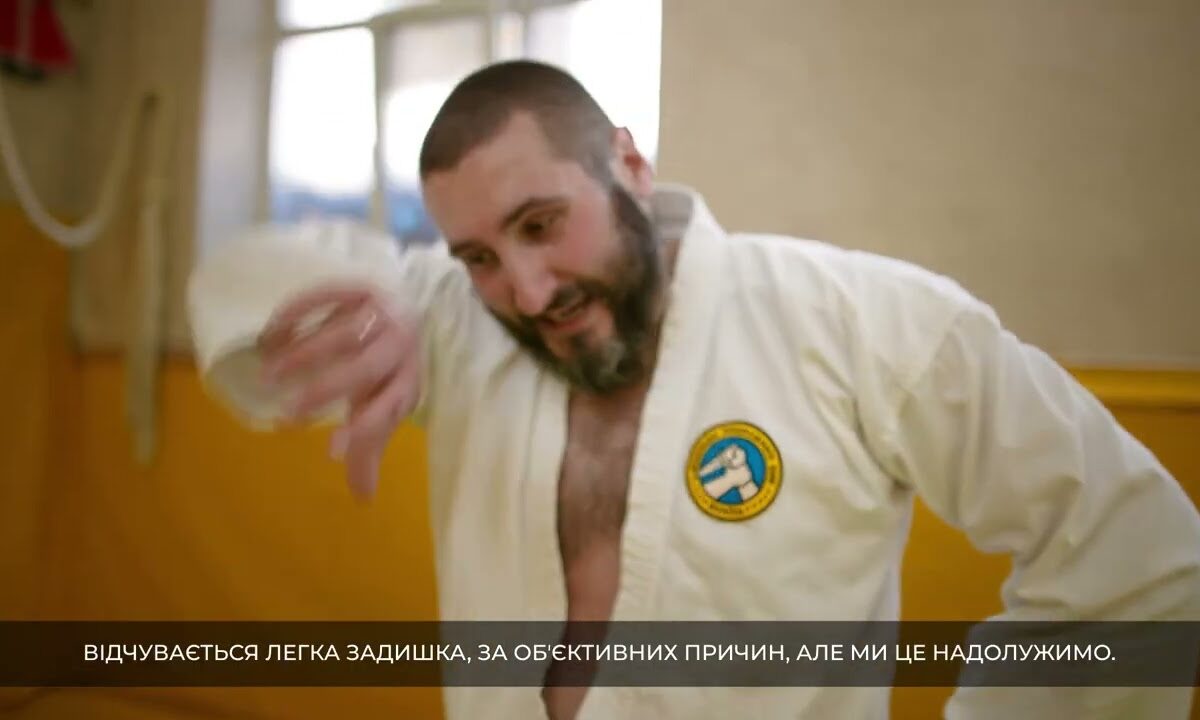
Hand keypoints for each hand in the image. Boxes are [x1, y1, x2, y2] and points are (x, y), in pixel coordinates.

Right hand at [258, 282, 421, 499]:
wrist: (405, 308)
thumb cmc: (387, 370)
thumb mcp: (382, 406)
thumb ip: (369, 447)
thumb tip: (362, 498)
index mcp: (407, 382)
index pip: (391, 407)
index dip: (365, 428)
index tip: (332, 449)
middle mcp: (399, 347)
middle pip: (366, 368)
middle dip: (326, 390)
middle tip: (288, 414)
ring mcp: (380, 314)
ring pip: (342, 333)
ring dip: (303, 354)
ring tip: (268, 374)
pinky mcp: (359, 287)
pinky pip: (327, 296)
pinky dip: (296, 314)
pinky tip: (270, 335)